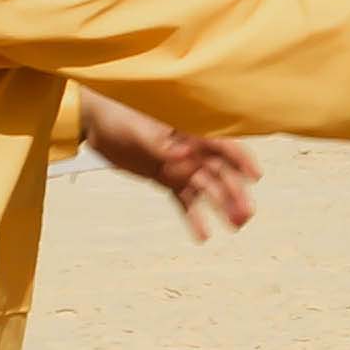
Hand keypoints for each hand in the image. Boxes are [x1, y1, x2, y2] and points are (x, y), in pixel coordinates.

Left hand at [81, 95, 261, 238]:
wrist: (94, 122)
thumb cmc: (117, 113)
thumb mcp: (138, 129)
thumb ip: (160, 145)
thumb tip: (182, 157)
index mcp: (189, 128)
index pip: (221, 142)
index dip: (240, 158)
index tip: (255, 176)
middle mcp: (190, 147)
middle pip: (219, 171)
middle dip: (234, 192)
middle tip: (245, 215)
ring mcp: (179, 164)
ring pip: (206, 188)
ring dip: (221, 207)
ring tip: (235, 226)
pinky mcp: (166, 178)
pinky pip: (183, 200)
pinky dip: (194, 217)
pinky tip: (203, 236)